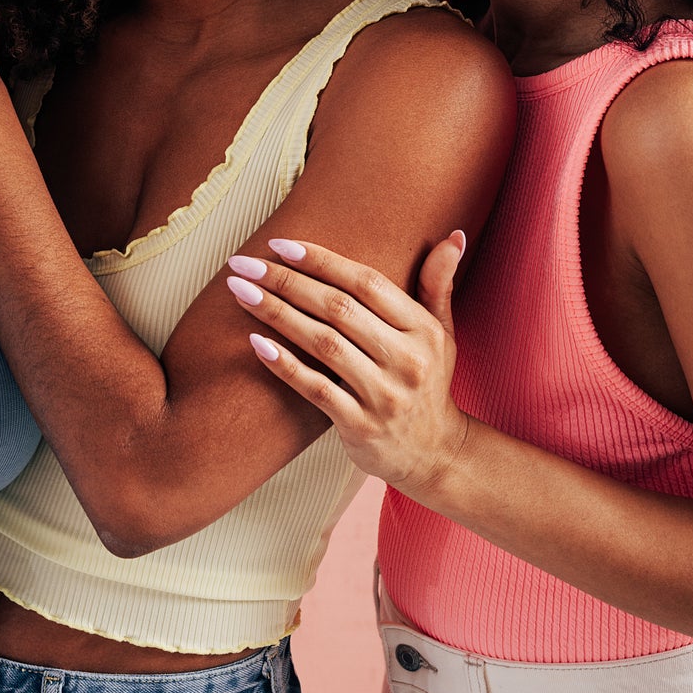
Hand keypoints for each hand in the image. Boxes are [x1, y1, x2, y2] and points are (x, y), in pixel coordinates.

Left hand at [224, 233, 472, 498]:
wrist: (437, 456)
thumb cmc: (430, 383)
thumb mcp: (442, 333)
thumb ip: (438, 284)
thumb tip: (453, 236)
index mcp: (423, 330)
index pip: (366, 283)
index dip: (322, 260)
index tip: (280, 245)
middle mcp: (407, 359)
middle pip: (338, 309)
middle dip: (286, 281)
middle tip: (243, 264)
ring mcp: (385, 395)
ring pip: (323, 344)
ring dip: (277, 314)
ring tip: (240, 293)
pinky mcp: (362, 427)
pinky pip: (316, 389)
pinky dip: (285, 365)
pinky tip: (256, 343)